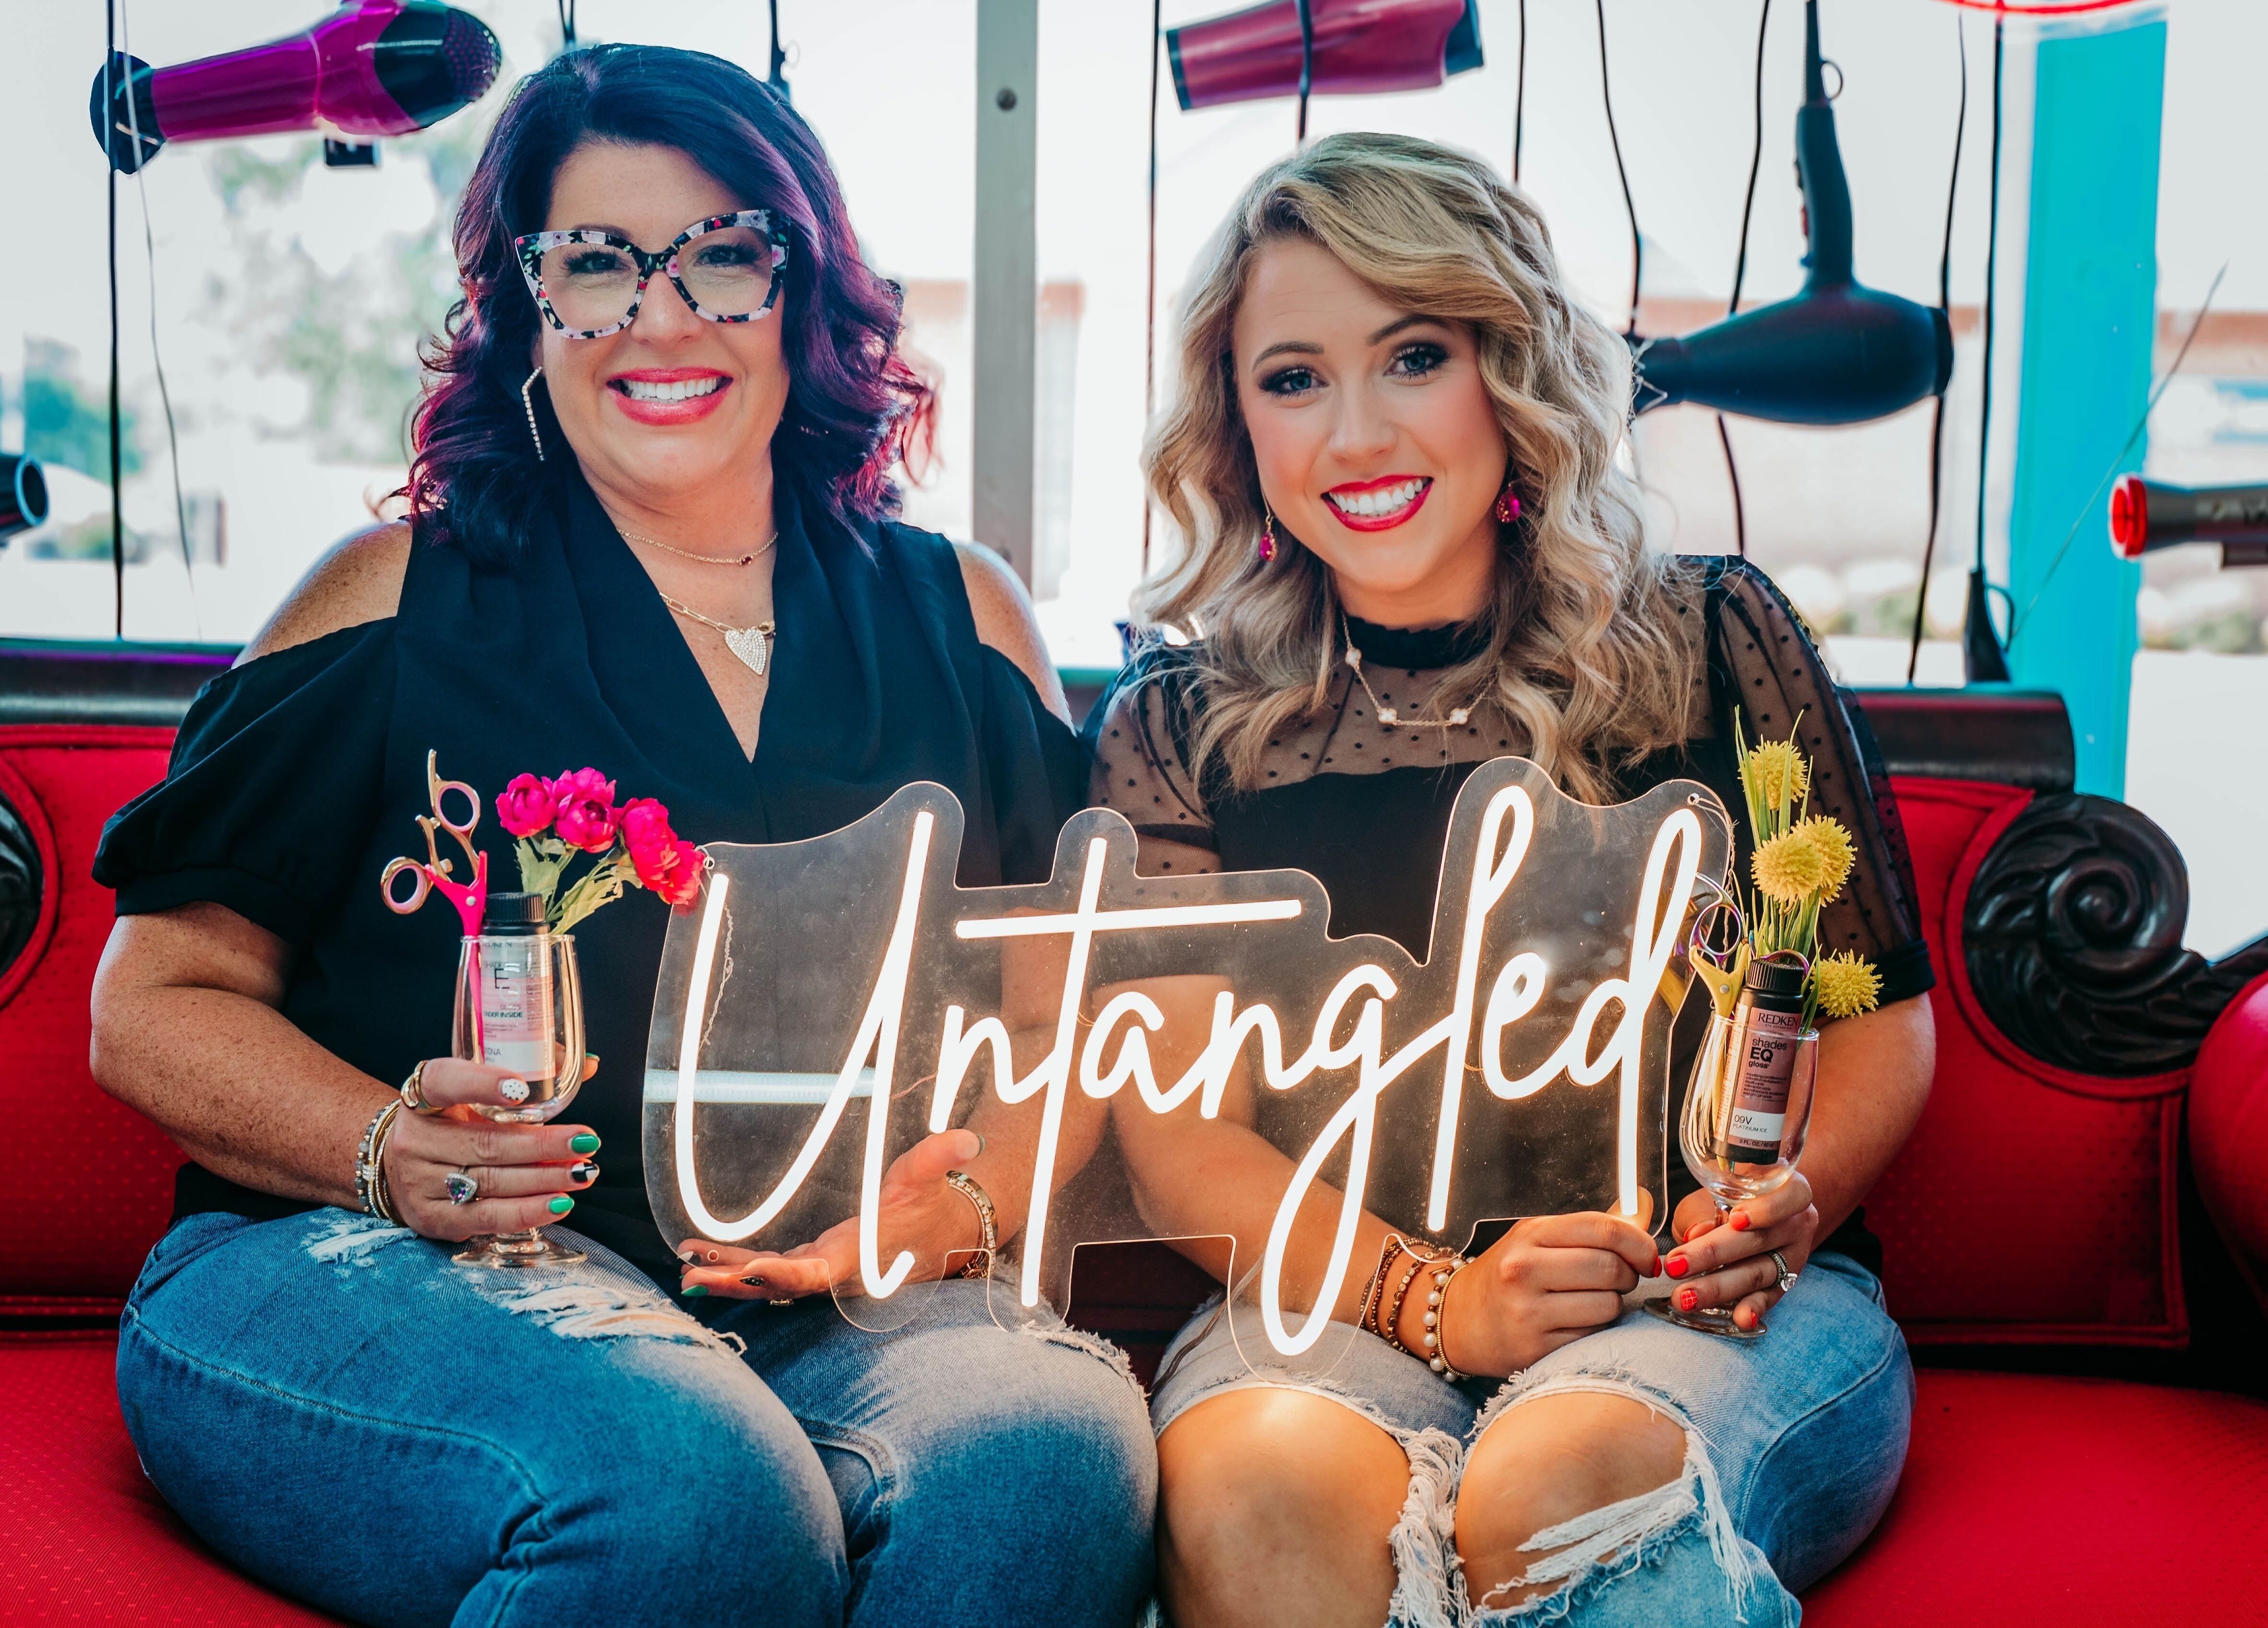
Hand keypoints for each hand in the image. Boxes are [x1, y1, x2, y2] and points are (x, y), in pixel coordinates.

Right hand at [382, 1056, 601, 1242]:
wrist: (399, 1166)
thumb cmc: (450, 1122)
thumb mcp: (473, 1094)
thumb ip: (529, 1078)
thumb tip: (592, 1065)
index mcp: (422, 1097)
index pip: (445, 1082)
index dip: (482, 1084)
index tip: (520, 1088)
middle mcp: (416, 1139)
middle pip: (485, 1143)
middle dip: (543, 1146)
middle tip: (585, 1141)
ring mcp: (419, 1182)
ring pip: (491, 1182)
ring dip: (543, 1180)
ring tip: (582, 1173)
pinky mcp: (431, 1218)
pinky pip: (485, 1217)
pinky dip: (526, 1212)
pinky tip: (558, 1203)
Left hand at [677, 1128, 987, 1301]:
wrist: (941, 1236)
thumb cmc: (929, 1205)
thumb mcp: (930, 1176)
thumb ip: (940, 1157)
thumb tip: (968, 1140)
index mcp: (855, 1256)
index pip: (815, 1273)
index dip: (783, 1275)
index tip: (751, 1271)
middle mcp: (832, 1272)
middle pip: (777, 1285)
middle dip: (734, 1283)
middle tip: (690, 1277)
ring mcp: (820, 1270)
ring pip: (766, 1281)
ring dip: (726, 1276)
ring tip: (685, 1267)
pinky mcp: (812, 1262)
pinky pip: (769, 1269)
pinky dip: (737, 1267)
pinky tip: (703, 1256)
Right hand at [1433, 1191, 1658, 1377]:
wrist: (1457, 1319)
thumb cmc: (1507, 1276)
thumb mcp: (1540, 1239)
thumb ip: (1594, 1226)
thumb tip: (1645, 1201)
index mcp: (1531, 1234)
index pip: (1604, 1228)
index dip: (1639, 1243)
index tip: (1647, 1256)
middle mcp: (1524, 1268)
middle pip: (1610, 1267)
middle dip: (1628, 1276)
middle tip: (1620, 1280)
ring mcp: (1527, 1310)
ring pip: (1608, 1305)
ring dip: (1613, 1305)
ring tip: (1594, 1302)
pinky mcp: (1534, 1348)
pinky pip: (1592, 1337)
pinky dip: (1596, 1331)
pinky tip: (1578, 1324)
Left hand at [1663, 1172, 1818, 1331]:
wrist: (1771, 1214)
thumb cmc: (1737, 1197)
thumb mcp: (1721, 1192)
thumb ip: (1708, 1210)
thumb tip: (1695, 1234)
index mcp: (1790, 1191)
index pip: (1792, 1196)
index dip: (1767, 1209)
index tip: (1736, 1219)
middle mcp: (1797, 1225)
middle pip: (1759, 1240)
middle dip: (1713, 1254)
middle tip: (1675, 1266)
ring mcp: (1792, 1258)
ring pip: (1757, 1273)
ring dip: (1717, 1287)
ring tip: (1684, 1297)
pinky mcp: (1784, 1285)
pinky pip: (1768, 1298)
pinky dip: (1752, 1308)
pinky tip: (1739, 1319)